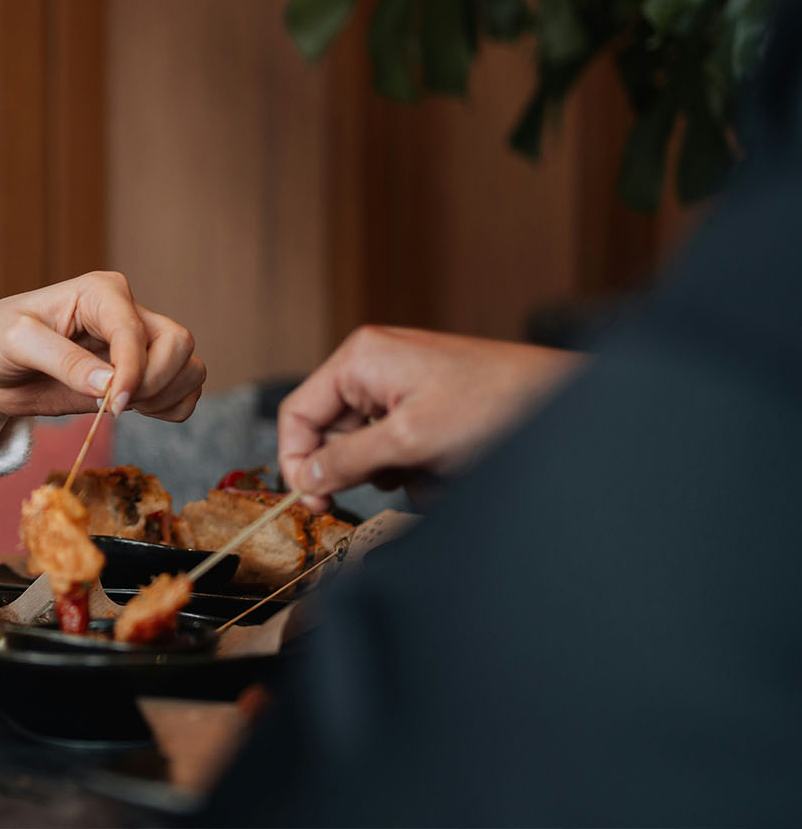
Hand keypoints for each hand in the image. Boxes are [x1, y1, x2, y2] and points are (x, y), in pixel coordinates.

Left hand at [0, 271, 206, 455]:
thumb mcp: (16, 342)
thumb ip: (63, 360)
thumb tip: (109, 384)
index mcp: (101, 292)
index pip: (136, 331)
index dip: (132, 371)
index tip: (113, 405)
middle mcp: (127, 312)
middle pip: (178, 344)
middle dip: (154, 381)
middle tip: (113, 406)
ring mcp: (138, 343)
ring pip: (189, 367)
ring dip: (165, 395)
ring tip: (119, 407)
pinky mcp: (140, 373)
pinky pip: (184, 391)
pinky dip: (170, 408)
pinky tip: (133, 410)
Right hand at [277, 326, 581, 510]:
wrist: (563, 399)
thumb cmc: (494, 405)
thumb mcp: (409, 441)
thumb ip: (347, 460)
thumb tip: (305, 478)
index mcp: (360, 359)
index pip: (298, 413)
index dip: (297, 460)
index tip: (312, 500)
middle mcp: (374, 365)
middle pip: (331, 431)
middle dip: (358, 467)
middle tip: (384, 489)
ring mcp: (402, 383)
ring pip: (366, 444)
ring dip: (391, 470)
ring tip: (430, 472)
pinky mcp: (427, 402)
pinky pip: (398, 443)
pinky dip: (415, 465)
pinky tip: (446, 469)